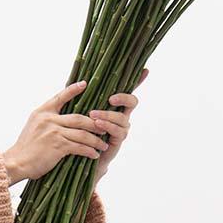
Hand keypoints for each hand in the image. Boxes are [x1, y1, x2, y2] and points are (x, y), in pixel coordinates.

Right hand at [2, 80, 112, 183]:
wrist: (16, 162)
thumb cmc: (26, 147)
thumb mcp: (33, 126)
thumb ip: (47, 119)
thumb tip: (63, 117)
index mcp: (42, 112)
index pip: (60, 97)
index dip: (73, 89)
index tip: (85, 84)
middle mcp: (48, 119)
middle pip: (79, 118)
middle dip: (95, 124)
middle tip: (105, 128)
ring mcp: (54, 132)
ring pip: (83, 133)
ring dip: (96, 140)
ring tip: (103, 144)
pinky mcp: (58, 146)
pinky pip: (79, 147)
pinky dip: (89, 151)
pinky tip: (94, 154)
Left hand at [89, 66, 148, 184]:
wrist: (79, 152)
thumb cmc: (78, 126)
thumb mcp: (77, 107)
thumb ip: (78, 94)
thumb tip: (79, 79)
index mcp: (113, 103)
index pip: (127, 89)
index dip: (138, 80)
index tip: (145, 70)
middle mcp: (121, 113)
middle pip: (132, 101)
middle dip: (124, 98)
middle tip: (110, 99)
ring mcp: (122, 127)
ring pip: (123, 118)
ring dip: (108, 115)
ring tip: (93, 115)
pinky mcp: (118, 140)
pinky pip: (118, 131)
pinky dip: (107, 126)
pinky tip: (97, 125)